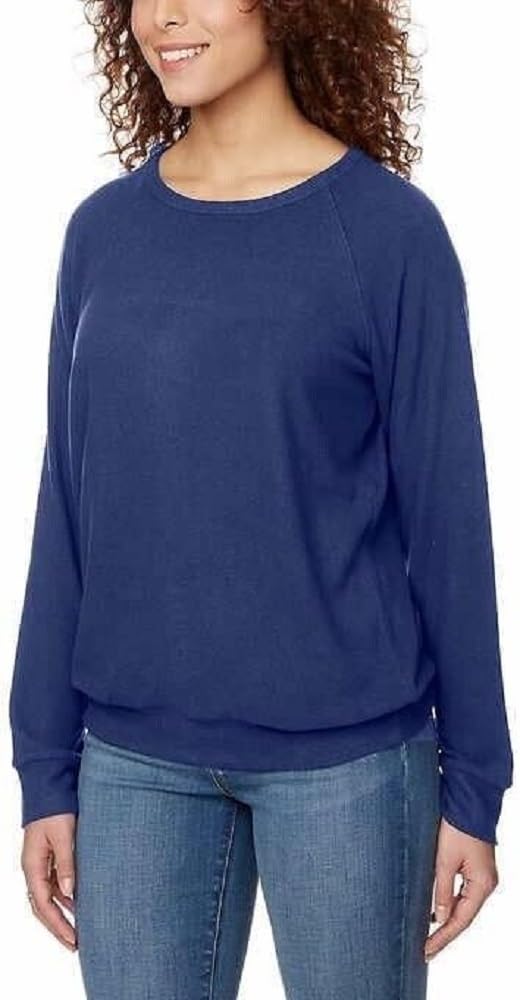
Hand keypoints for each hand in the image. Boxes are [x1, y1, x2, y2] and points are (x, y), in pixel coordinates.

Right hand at [21, 813, 77, 951]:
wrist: (49, 787)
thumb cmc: (54, 809)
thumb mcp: (63, 836)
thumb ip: (66, 864)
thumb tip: (69, 893)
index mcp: (33, 866)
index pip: (43, 906)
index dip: (58, 925)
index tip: (73, 940)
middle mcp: (34, 868)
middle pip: (43, 907)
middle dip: (58, 927)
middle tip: (75, 944)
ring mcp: (40, 863)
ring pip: (49, 897)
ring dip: (63, 913)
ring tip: (80, 929)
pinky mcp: (49, 856)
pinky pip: (55, 884)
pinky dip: (66, 897)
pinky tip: (79, 903)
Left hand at [424, 816, 498, 960]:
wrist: (469, 801)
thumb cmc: (457, 826)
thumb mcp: (444, 860)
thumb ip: (442, 891)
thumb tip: (439, 918)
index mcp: (482, 885)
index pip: (460, 920)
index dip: (442, 938)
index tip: (426, 951)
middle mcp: (485, 884)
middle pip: (463, 917)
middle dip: (444, 934)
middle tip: (424, 950)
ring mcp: (482, 876)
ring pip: (463, 907)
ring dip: (446, 921)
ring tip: (427, 937)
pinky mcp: (475, 868)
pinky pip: (463, 894)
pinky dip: (450, 905)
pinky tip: (436, 912)